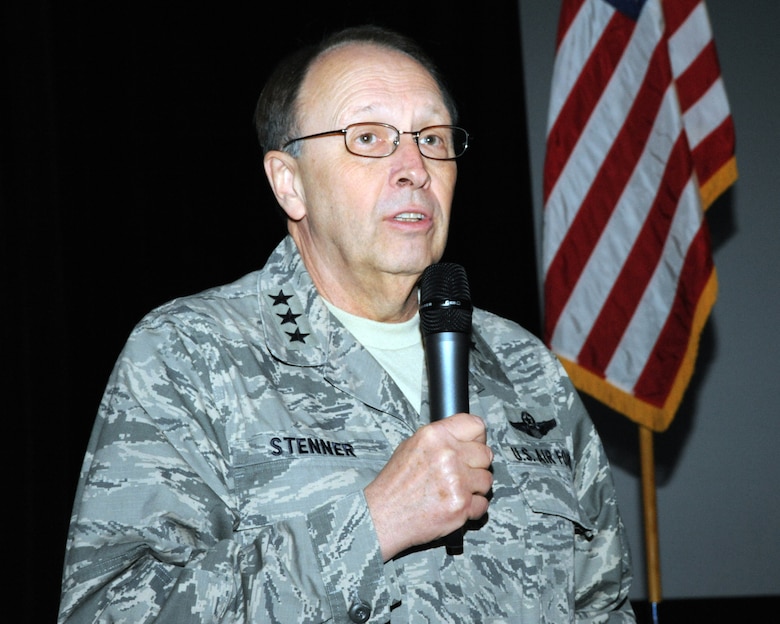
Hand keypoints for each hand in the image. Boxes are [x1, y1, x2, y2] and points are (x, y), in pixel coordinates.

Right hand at [364, 412, 492, 559]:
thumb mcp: (411, 446)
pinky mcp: (461, 506)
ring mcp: (457, 482)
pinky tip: (455, 506)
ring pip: (487, 480)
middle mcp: (448, 455)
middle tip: (462, 473)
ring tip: (455, 491)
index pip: (475, 425)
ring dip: (475, 488)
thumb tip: (465, 439)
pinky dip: (472, 508)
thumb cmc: (395, 483)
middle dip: (476, 465)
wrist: (383, 515)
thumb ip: (440, 439)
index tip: (475, 445)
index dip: (478, 437)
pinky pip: (483, 505)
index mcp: (435, 436)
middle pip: (486, 454)